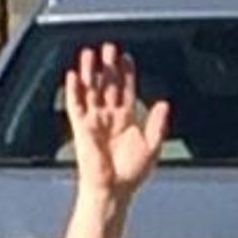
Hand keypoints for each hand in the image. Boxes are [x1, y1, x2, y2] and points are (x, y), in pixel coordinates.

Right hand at [62, 42, 165, 201]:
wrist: (113, 189)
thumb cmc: (131, 173)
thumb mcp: (151, 146)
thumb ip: (157, 124)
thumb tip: (164, 103)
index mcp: (126, 119)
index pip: (125, 89)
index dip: (126, 73)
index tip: (127, 57)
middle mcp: (109, 116)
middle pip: (107, 85)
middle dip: (107, 66)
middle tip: (109, 47)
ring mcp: (94, 120)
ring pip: (90, 89)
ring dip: (89, 72)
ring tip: (89, 53)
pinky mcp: (80, 127)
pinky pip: (74, 104)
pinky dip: (73, 89)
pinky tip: (73, 74)